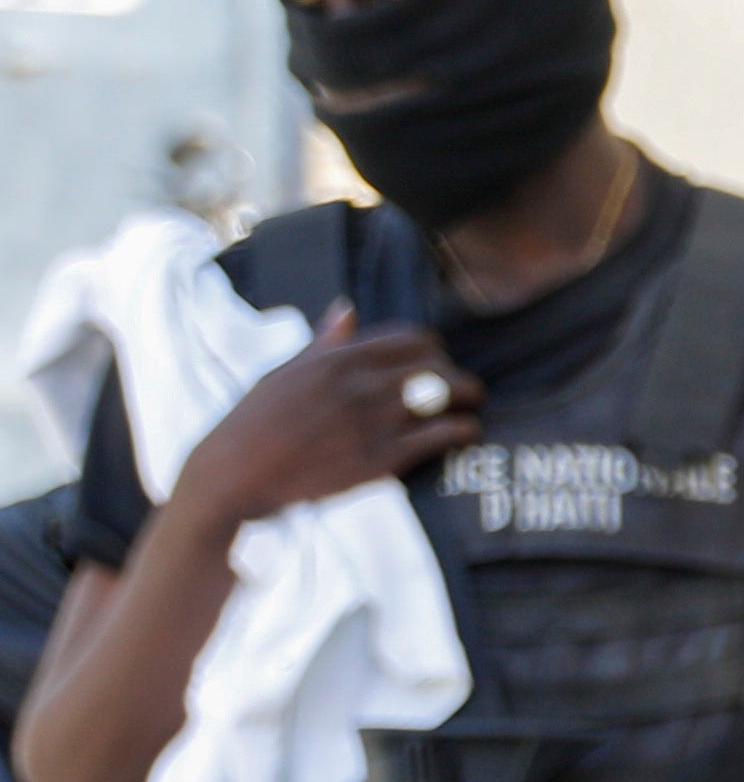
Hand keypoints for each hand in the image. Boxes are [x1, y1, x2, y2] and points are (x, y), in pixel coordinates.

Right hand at [168, 314, 480, 525]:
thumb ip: (324, 343)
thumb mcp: (284, 372)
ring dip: (467, 398)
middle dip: (454, 374)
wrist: (236, 473)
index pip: (411, 338)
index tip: (433, 361)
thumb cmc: (254, 422)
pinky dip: (462, 430)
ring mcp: (374, 421)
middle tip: (460, 387)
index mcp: (337, 359)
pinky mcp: (382, 457)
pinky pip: (442, 434)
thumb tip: (347, 308)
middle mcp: (360, 384)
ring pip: (447, 395)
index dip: (431, 349)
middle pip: (437, 365)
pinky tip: (464, 431)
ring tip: (470, 405)